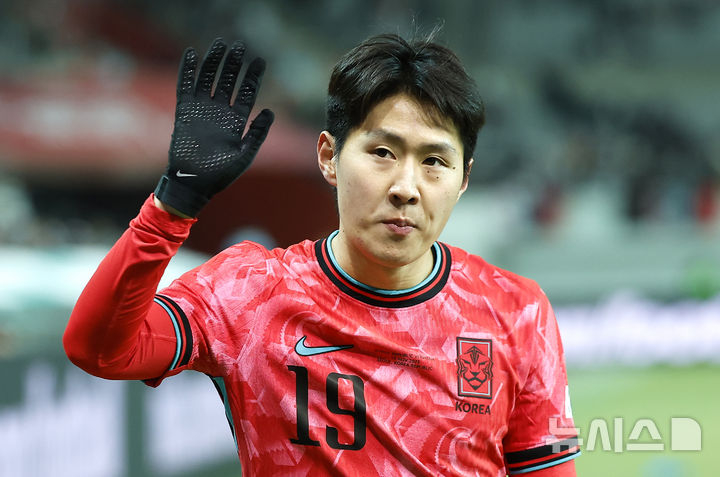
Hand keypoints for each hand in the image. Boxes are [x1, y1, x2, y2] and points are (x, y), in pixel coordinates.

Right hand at [154, 38, 273, 216]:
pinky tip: (192, 54)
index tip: (260, 60)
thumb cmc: (220, 174)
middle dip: (234, 63)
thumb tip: (270, 111)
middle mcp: (219, 111)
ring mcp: (201, 110)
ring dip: (214, 62)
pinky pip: (185, 87)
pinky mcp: (184, 112)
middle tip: (240, 45)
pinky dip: (188, 71)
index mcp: (236, 121)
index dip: (253, 76)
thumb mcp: (244, 155)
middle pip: (228, 81)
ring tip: (220, 44)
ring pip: (208, 79)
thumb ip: (256, 133)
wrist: (194, 184)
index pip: (246, 92)